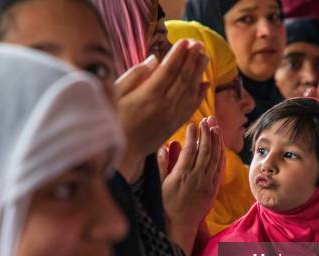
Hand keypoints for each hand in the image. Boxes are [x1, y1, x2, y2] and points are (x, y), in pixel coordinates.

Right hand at [115, 40, 208, 180]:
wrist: (121, 151)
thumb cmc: (113, 120)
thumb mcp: (116, 94)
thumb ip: (135, 75)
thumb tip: (154, 59)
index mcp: (148, 95)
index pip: (169, 70)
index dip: (179, 54)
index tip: (186, 41)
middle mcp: (164, 105)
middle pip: (183, 78)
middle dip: (192, 59)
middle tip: (199, 44)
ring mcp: (172, 116)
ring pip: (190, 91)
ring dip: (199, 72)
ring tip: (204, 57)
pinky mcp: (174, 125)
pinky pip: (191, 107)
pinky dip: (199, 94)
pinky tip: (205, 83)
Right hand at [158, 117, 224, 255]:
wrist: (180, 225)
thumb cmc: (166, 205)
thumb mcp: (160, 185)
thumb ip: (162, 165)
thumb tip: (164, 147)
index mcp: (181, 176)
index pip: (189, 150)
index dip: (192, 135)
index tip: (192, 124)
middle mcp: (196, 178)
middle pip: (205, 151)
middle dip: (206, 133)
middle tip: (206, 120)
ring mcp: (207, 183)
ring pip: (215, 157)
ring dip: (216, 141)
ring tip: (215, 127)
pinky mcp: (213, 188)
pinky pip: (220, 168)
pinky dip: (221, 155)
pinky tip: (221, 145)